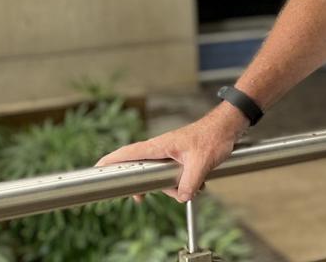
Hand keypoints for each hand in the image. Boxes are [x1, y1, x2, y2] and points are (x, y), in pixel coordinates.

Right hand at [95, 104, 247, 202]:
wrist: (229, 126)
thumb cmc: (214, 136)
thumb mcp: (201, 162)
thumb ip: (189, 182)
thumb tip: (181, 197)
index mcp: (159, 145)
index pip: (128, 153)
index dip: (110, 161)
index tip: (96, 169)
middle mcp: (161, 149)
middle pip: (141, 169)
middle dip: (145, 185)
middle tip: (141, 198)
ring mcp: (170, 153)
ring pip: (159, 175)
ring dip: (172, 186)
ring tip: (188, 187)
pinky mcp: (180, 157)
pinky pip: (173, 174)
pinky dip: (182, 182)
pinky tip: (197, 184)